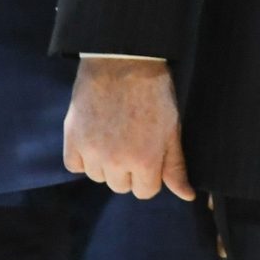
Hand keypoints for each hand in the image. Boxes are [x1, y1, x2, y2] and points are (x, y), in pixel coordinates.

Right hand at [63, 57, 194, 200]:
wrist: (122, 63)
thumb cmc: (153, 94)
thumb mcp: (172, 130)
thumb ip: (175, 166)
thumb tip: (187, 197)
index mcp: (144, 162)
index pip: (145, 191)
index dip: (149, 173)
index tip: (148, 154)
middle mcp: (115, 163)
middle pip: (121, 186)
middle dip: (128, 169)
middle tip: (131, 140)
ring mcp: (91, 152)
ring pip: (98, 177)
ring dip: (105, 163)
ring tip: (114, 134)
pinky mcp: (72, 140)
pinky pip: (75, 166)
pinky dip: (83, 157)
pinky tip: (95, 136)